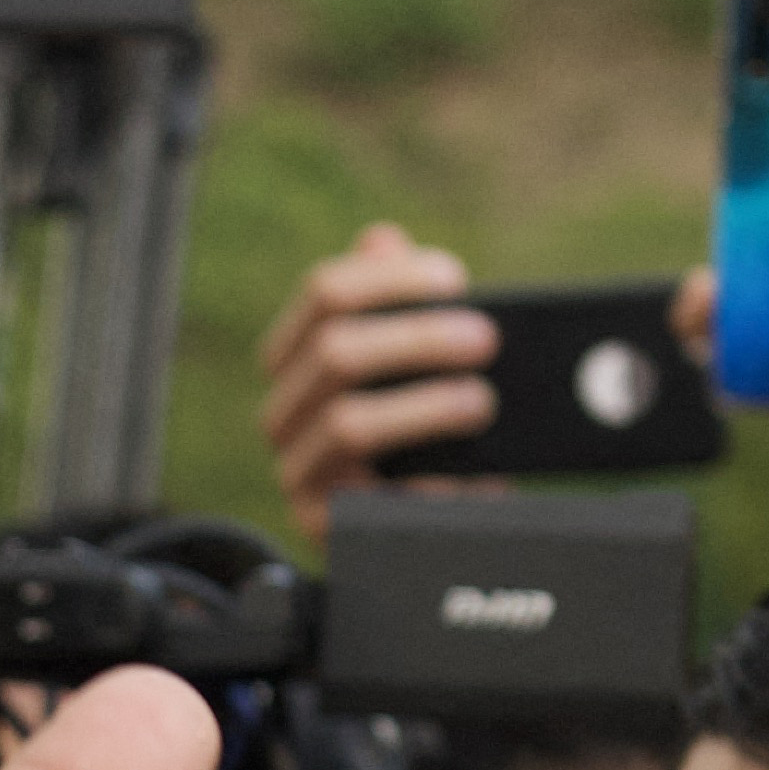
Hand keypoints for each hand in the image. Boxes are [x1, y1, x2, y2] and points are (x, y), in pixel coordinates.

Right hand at [254, 222, 494, 525]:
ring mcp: (297, 471)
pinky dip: (426, 484)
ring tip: (482, 403)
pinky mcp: (322, 527)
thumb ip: (398, 306)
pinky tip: (472, 477)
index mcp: (297, 357)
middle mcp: (284, 411)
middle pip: (335, 351)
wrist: (418, 529)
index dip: (392, 279)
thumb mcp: (413, 366)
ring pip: (347, 423)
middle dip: (418, 339)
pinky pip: (369, 501)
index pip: (325, 293)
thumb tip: (382, 240)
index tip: (454, 279)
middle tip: (485, 339)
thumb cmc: (420, 434)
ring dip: (425, 407)